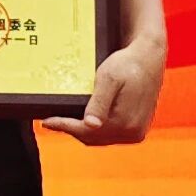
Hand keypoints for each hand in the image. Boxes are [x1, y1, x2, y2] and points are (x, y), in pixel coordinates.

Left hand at [41, 35, 162, 146]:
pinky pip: (110, 134)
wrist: (149, 57)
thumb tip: (90, 125)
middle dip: (71, 130)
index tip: (46, 122)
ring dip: (83, 131)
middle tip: (51, 122)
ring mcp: (136, 133)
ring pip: (100, 138)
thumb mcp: (109, 78)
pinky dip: (95, 130)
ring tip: (64, 122)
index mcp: (126, 122)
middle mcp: (133, 133)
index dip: (63, 126)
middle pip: (92, 138)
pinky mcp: (137, 129)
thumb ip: (99, 102)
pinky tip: (84, 121)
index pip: (86, 131)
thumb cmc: (128, 64)